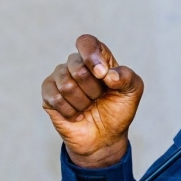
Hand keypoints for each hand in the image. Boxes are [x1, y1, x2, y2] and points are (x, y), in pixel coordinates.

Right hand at [41, 34, 143, 168]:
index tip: (102, 74)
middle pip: (78, 67)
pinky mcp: (48, 94)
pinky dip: (71, 111)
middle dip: (93, 90)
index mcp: (96, 57)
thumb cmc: (118, 110)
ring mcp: (59, 77)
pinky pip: (55, 98)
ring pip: (66, 84)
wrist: (105, 138)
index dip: (91, 56)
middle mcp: (75, 63)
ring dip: (83, 102)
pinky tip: (77, 114)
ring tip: (88, 106)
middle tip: (98, 98)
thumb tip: (108, 74)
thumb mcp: (132, 92)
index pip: (86, 42)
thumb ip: (126, 77)